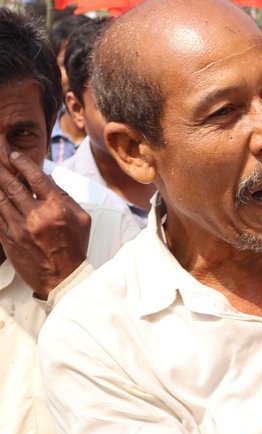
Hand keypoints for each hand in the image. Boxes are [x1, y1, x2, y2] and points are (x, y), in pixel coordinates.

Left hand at [0, 150, 88, 296]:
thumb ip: (64, 196)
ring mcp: (19, 229)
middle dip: (1, 167)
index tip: (13, 154)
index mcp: (56, 208)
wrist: (62, 278)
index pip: (36, 178)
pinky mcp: (8, 240)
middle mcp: (36, 216)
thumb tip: (48, 179)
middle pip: (13, 185)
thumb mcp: (81, 218)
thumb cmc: (74, 246)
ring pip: (0, 199)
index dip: (22, 163)